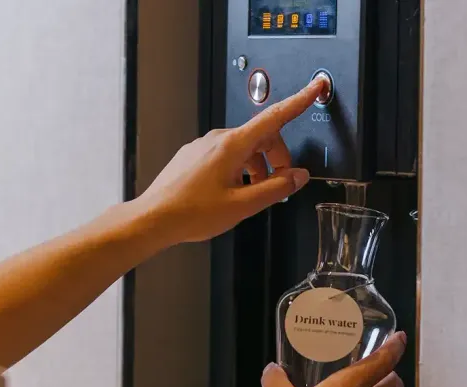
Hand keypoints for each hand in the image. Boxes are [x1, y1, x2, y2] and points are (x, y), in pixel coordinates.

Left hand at [136, 78, 324, 243]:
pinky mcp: (193, 156)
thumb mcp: (242, 205)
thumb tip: (297, 177)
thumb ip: (275, 189)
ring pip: (242, 148)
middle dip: (277, 158)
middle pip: (260, 137)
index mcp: (232, 145)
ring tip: (251, 194)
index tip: (313, 88)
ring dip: (257, 167)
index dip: (298, 102)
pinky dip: (238, 169)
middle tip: (278, 185)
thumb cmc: (191, 212)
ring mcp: (202, 146)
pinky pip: (224, 155)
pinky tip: (232, 192)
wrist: (153, 218)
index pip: (273, 117)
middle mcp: (216, 139)